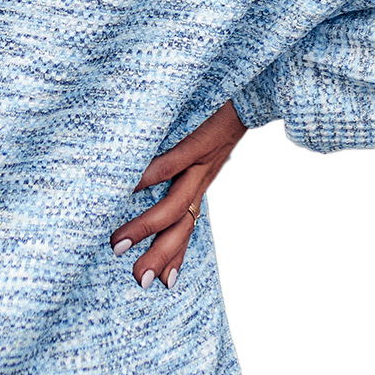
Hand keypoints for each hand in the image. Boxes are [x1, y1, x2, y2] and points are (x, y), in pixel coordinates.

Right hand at [110, 98, 246, 289]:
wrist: (254, 90)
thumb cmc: (218, 112)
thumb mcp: (202, 142)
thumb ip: (178, 159)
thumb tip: (145, 173)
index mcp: (201, 181)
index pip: (188, 225)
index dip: (176, 254)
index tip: (163, 284)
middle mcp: (202, 178)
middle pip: (181, 226)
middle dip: (159, 256)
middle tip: (139, 281)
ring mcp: (201, 162)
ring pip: (174, 204)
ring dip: (146, 227)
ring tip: (120, 243)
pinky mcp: (199, 141)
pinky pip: (172, 162)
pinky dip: (150, 176)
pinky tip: (130, 187)